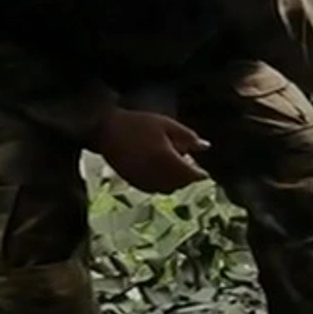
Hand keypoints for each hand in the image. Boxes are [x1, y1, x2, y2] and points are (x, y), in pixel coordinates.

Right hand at [92, 107, 209, 193]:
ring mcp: (144, 180)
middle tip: (189, 166)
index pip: (190, 175)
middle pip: (180, 184)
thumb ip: (188, 137)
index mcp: (167, 160)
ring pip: (167, 189)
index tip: (204, 173)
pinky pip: (154, 189)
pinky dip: (161, 184)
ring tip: (174, 167)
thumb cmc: (138, 124)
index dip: (199, 175)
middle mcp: (157, 175)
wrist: (106, 130)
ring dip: (175, 182)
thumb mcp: (167, 124)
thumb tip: (206, 146)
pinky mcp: (133, 182)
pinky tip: (159, 172)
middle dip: (187, 177)